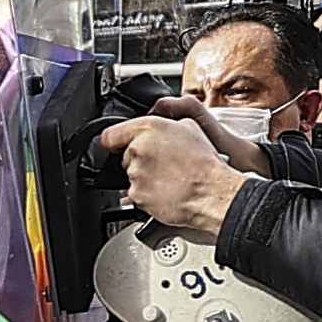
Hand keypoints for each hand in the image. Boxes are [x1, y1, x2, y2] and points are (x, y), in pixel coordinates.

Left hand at [103, 112, 249, 234]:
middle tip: (162, 163)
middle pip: (125, 156)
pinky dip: (147, 193)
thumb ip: (166, 125)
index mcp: (149, 129)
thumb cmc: (204, 163)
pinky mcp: (136, 196)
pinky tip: (166, 189)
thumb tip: (158, 129)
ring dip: (144, 176)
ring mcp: (135, 174)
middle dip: (139, 159)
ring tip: (168, 177)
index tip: (118, 145)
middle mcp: (138, 150)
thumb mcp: (190, 127)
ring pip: (132, 175)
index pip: (111, 135)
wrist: (210, 193)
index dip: (115, 140)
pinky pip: (136, 193)